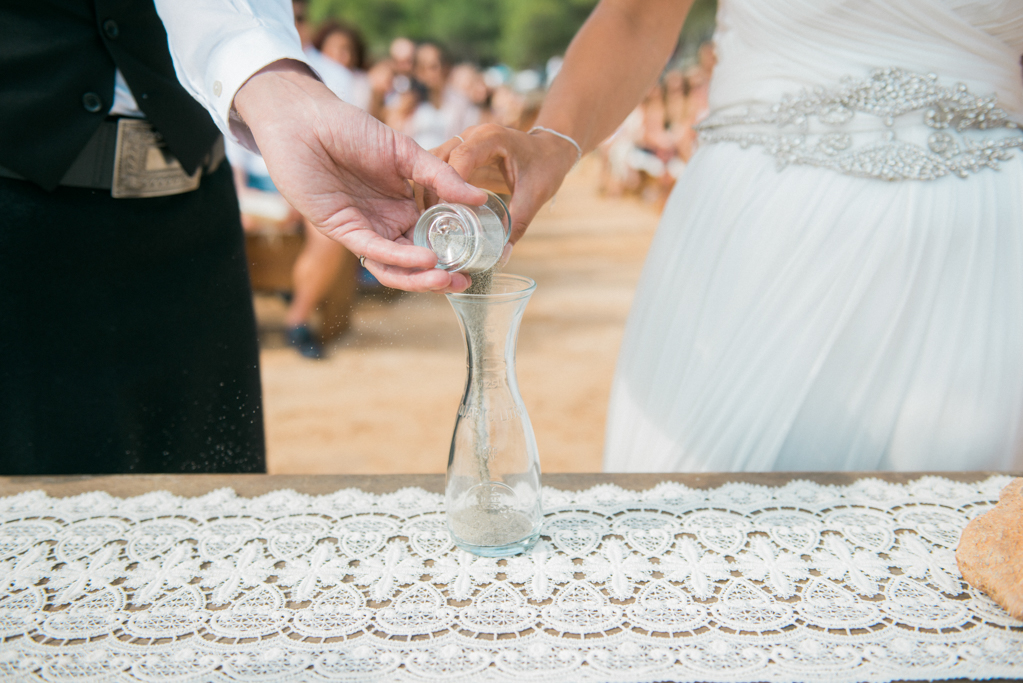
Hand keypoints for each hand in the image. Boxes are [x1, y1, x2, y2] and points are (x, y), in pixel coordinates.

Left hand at [233, 60, 486, 291]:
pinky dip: (398, 258)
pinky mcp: (341, 230)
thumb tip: (481, 199)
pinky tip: (425, 258)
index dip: (451, 254)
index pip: (431, 240)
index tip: (475, 261)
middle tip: (464, 281)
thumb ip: (441, 178)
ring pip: (393, 266)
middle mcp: (384, 223)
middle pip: (413, 262)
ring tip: (446, 280)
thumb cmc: (350, 129)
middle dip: (439, 276)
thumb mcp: (405, 152)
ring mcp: (363, 229)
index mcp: (402, 207)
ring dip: (419, 278)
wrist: (305, 120)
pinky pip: (372, 251)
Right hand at [431, 124, 579, 243]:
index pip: (458, 160)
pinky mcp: (461, 153)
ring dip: (428, 191)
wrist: (551, 149)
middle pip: (437, 160)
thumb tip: (499, 257)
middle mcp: (472, 135)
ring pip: (432, 164)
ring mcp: (464, 142)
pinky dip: (434, 189)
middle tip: (431, 224)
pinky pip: (439, 169)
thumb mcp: (533, 195)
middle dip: (431, 191)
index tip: (446, 215)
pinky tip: (436, 213)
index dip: (448, 187)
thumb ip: (517, 224)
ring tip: (429, 221)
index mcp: (489, 138)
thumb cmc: (546, 166)